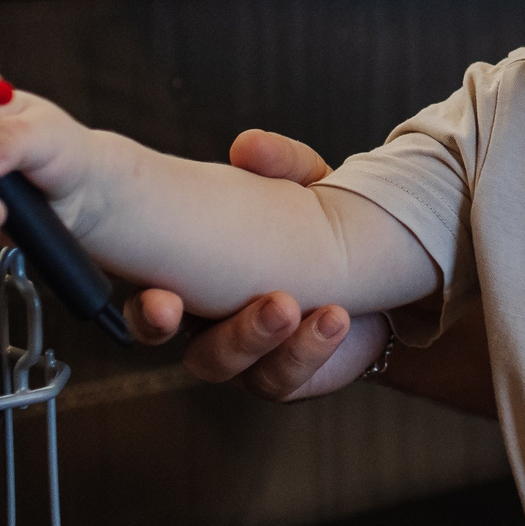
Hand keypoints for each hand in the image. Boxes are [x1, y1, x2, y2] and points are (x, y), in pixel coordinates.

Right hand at [124, 130, 373, 399]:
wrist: (381, 279)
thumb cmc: (324, 226)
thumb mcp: (307, 184)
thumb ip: (280, 162)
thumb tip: (249, 146)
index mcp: (192, 268)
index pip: (145, 288)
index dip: (144, 302)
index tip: (164, 299)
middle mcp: (203, 317)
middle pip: (165, 335)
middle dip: (179, 330)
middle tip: (207, 299)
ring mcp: (239, 354)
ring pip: (220, 362)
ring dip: (253, 336)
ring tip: (290, 306)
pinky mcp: (279, 376)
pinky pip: (277, 379)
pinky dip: (303, 351)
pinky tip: (331, 321)